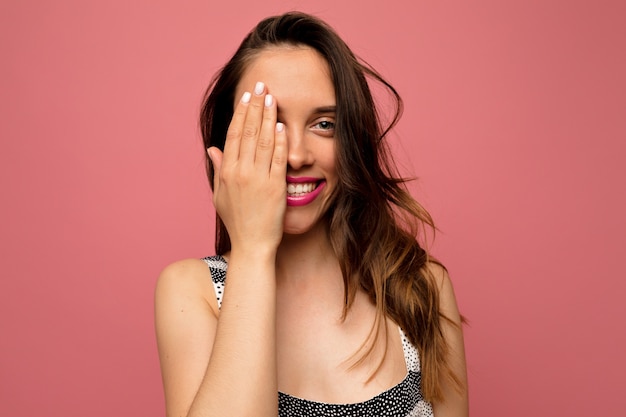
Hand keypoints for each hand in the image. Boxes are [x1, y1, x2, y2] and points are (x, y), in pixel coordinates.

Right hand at [208, 81, 287, 253]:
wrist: (252, 245)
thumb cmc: (237, 222)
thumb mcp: (220, 195)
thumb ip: (219, 169)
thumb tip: (213, 149)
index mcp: (227, 173)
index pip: (233, 135)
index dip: (240, 113)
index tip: (246, 96)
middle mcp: (240, 173)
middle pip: (248, 132)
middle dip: (255, 106)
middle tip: (261, 85)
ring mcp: (257, 179)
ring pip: (262, 140)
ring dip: (268, 116)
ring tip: (271, 97)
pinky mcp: (274, 187)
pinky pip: (277, 158)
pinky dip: (279, 140)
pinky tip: (282, 124)